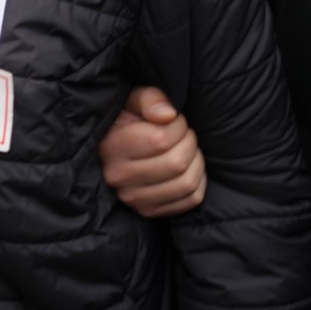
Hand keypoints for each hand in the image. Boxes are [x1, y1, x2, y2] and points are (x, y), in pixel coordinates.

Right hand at [99, 86, 206, 217]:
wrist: (114, 145)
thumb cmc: (127, 119)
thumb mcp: (132, 99)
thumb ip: (149, 99)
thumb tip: (169, 115)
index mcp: (111, 146)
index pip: (160, 140)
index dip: (178, 125)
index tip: (174, 119)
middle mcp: (118, 176)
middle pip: (177, 163)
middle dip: (190, 142)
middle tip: (184, 133)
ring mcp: (133, 198)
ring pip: (186, 183)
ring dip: (197, 161)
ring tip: (186, 148)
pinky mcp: (148, 211)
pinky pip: (190, 200)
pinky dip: (199, 181)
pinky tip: (188, 167)